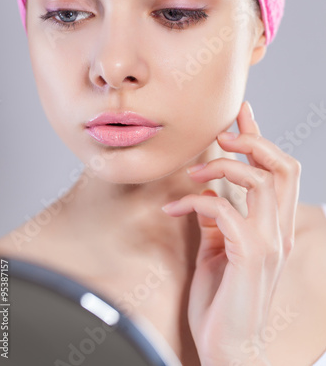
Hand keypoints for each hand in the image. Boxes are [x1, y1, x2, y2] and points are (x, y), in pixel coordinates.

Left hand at [162, 101, 300, 365]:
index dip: (260, 137)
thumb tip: (207, 193)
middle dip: (252, 141)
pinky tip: (173, 211)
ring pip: (259, 180)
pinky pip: (223, 210)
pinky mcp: (250, 256)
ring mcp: (268, 242)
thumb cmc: (222, 299)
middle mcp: (279, 230)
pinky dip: (195, 202)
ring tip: (192, 174)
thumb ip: (219, 220)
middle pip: (282, 166)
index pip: (278, 171)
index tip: (240, 113)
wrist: (227, 346)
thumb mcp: (219, 249)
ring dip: (221, 169)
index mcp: (274, 226)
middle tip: (221, 137)